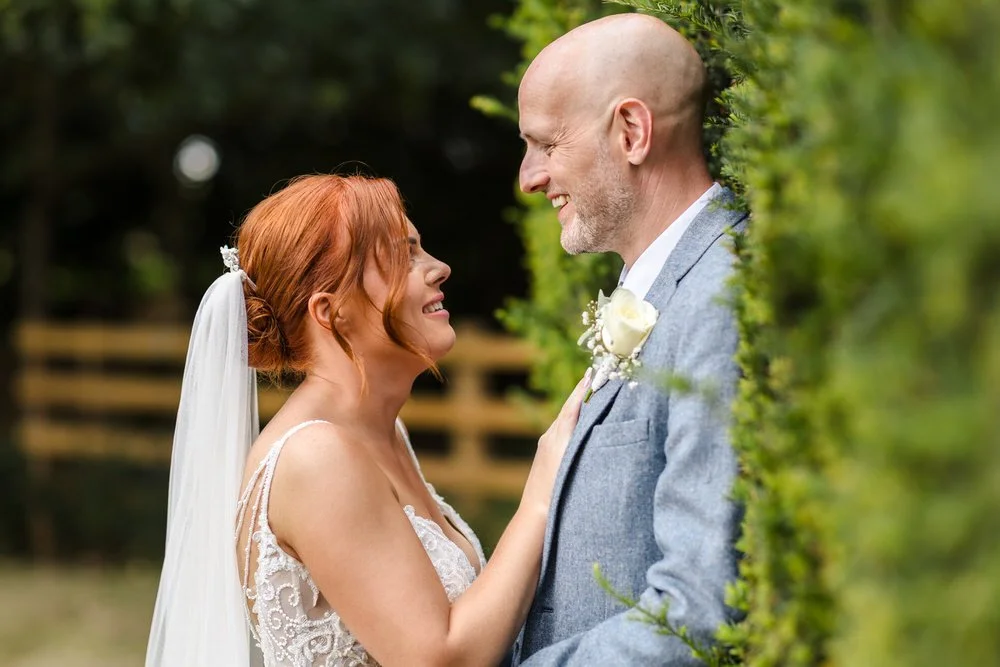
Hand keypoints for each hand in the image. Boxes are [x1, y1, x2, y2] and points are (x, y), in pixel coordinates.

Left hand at [520, 369, 590, 517]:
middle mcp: (551, 436)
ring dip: (579, 407)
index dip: (585, 388)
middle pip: (570, 408)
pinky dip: (573, 422)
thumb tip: (589, 411)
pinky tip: (581, 423)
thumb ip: (579, 435)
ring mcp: (547, 445)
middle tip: (598, 376)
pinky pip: (562, 431)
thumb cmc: (558, 493)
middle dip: (584, 393)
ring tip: (594, 394)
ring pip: (566, 420)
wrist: (537, 515)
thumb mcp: (573, 460)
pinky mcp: (546, 455)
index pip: (574, 404)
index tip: (594, 371)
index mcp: (558, 434)